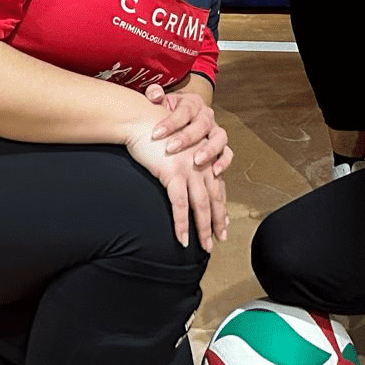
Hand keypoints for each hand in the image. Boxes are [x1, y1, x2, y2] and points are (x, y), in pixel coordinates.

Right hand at [124, 128, 229, 250]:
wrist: (141, 119)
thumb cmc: (156, 131)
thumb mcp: (177, 145)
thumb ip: (186, 160)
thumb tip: (185, 180)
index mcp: (204, 155)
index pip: (217, 184)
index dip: (221, 205)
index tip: (223, 222)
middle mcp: (202, 162)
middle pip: (214, 196)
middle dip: (218, 220)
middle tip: (220, 239)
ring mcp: (189, 167)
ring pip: (201, 203)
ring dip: (203, 227)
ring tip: (205, 246)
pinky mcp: (173, 172)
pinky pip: (179, 204)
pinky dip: (181, 223)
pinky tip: (182, 238)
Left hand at [145, 86, 232, 175]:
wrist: (182, 119)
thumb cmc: (168, 113)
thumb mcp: (161, 101)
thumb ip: (154, 94)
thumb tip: (154, 94)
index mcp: (193, 103)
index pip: (185, 110)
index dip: (171, 121)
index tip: (155, 133)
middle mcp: (207, 116)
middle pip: (202, 124)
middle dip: (187, 137)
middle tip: (171, 148)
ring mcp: (215, 131)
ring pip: (219, 137)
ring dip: (210, 150)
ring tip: (197, 161)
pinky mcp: (221, 146)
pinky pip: (227, 153)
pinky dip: (223, 161)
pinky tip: (215, 172)